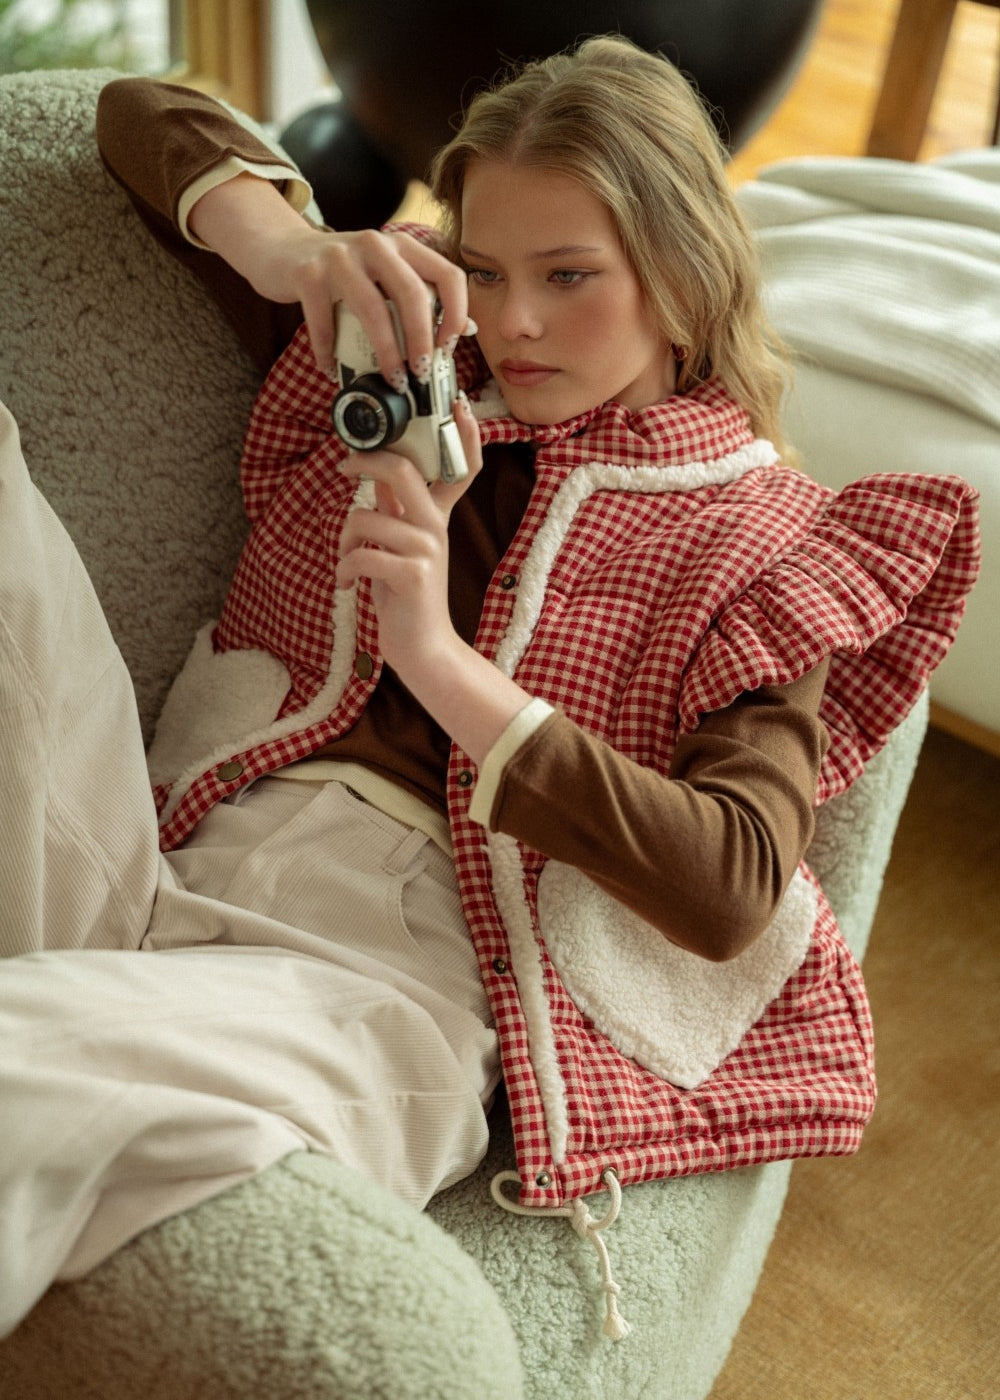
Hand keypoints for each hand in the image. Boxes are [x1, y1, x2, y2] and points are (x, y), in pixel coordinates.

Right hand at [189, 172, 469, 379]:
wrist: (281, 248)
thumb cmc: (340, 273)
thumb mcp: (382, 275)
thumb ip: (416, 295)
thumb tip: (459, 331)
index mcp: (402, 246)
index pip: (447, 273)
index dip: (456, 312)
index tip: (449, 344)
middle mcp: (375, 245)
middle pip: (413, 293)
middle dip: (422, 340)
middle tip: (422, 372)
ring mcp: (339, 257)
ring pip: (373, 310)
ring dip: (386, 352)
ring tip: (392, 380)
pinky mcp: (308, 274)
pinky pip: (324, 323)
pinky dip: (330, 354)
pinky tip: (332, 371)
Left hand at [335, 393, 481, 682]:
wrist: (423, 648)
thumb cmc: (406, 597)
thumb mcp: (402, 546)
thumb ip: (395, 510)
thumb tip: (378, 475)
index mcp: (437, 517)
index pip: (463, 468)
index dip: (464, 434)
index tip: (456, 403)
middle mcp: (436, 527)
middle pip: (402, 470)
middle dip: (363, 461)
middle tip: (344, 467)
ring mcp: (427, 550)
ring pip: (365, 516)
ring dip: (344, 539)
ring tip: (347, 562)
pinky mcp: (412, 575)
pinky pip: (361, 553)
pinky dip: (344, 569)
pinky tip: (348, 584)